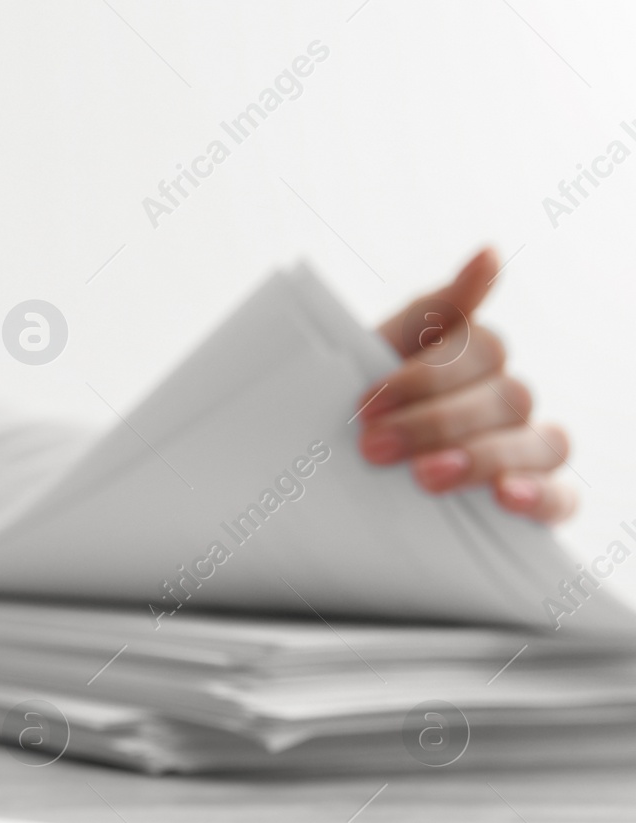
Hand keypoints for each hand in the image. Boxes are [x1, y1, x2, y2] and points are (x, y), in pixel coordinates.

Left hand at [358, 248, 575, 522]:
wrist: (328, 485)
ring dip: (483, 457)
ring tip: (424, 477)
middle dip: (436, 422)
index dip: (424, 377)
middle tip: (373, 447)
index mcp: (473, 362)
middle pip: (508, 397)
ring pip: (541, 442)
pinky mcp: (533, 503)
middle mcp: (507, 401)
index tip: (364, 405)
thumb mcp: (373, 362)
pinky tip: (503, 496)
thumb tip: (492, 251)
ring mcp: (527, 451)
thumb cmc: (357, 418)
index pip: (481, 350)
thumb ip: (430, 312)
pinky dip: (538, 496)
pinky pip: (561, 499)